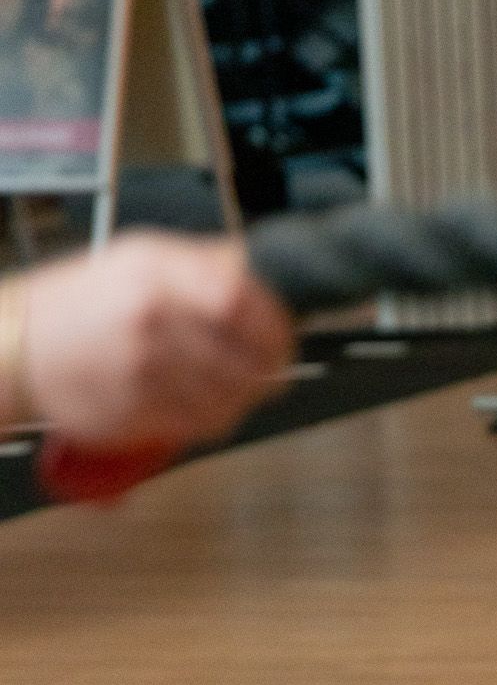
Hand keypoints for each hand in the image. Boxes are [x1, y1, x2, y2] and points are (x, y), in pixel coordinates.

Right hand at [17, 233, 294, 449]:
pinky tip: (204, 407)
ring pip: (227, 399)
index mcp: (156, 274)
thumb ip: (201, 265)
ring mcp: (142, 371)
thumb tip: (255, 271)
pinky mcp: (134, 414)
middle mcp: (150, 320)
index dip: (275, 324)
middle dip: (268, 369)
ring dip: (242, 399)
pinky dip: (211, 420)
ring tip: (236, 390)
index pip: (240, 299)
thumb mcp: (138, 258)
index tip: (284, 337)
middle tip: (272, 372)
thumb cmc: (80, 302)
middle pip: (244, 357)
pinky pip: (197, 426)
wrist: (18, 346)